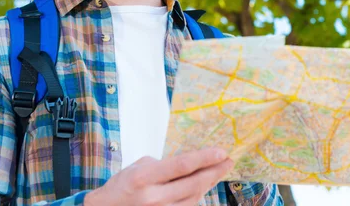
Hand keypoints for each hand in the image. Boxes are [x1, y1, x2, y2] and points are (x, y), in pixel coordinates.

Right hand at [83, 148, 233, 205]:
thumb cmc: (122, 185)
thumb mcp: (140, 166)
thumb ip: (165, 165)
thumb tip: (191, 162)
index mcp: (146, 177)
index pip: (182, 165)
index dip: (205, 158)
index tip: (222, 152)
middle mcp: (154, 197)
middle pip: (193, 183)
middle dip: (214, 171)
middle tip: (228, 161)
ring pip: (194, 198)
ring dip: (208, 184)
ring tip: (217, 172)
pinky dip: (197, 197)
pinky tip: (203, 187)